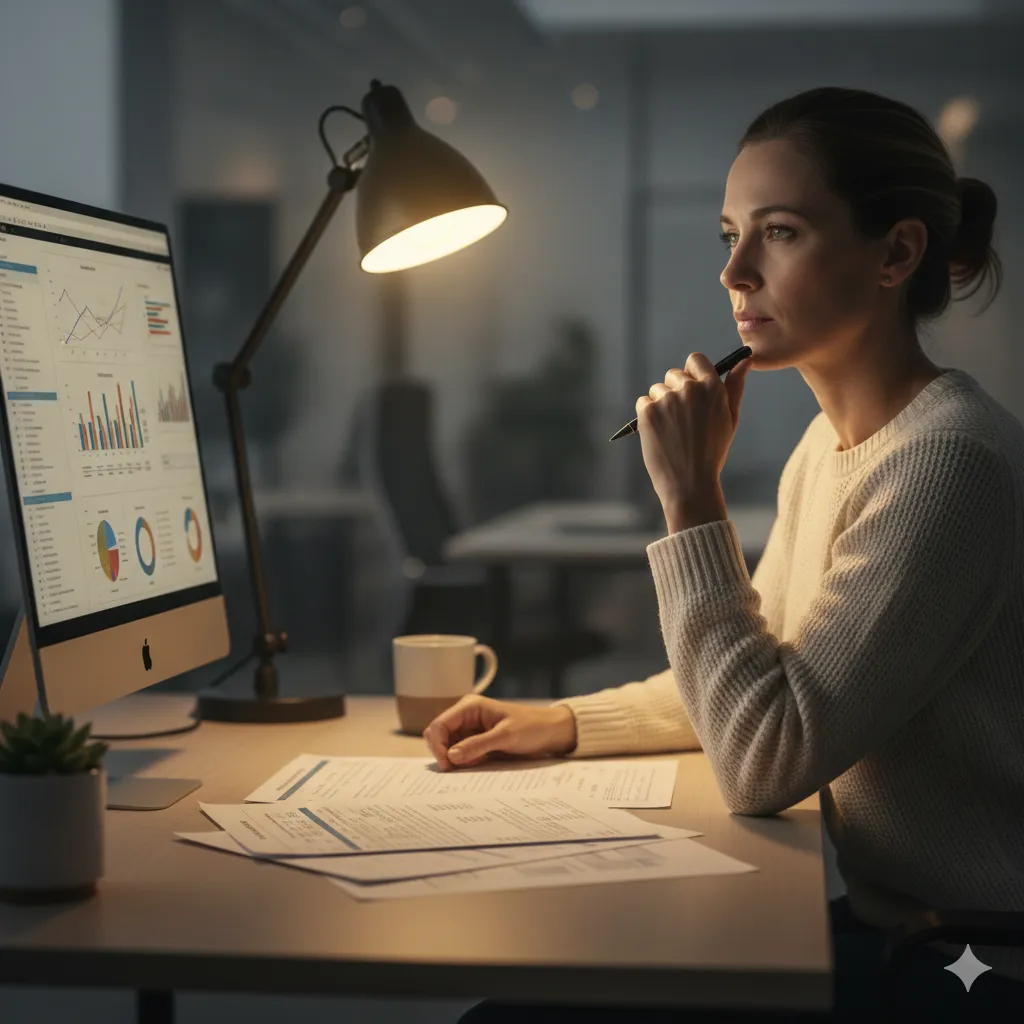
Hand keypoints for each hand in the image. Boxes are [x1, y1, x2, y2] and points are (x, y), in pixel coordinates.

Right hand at [422, 696, 576, 770]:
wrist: (552, 732)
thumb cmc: (532, 727)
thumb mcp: (505, 736)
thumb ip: (477, 745)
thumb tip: (450, 756)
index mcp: (470, 707)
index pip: (439, 725)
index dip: (438, 745)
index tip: (447, 765)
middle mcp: (466, 716)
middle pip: (438, 735)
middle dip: (443, 752)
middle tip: (456, 769)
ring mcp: (470, 730)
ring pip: (447, 746)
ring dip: (453, 759)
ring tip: (472, 765)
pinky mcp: (476, 742)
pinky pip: (460, 753)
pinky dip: (463, 762)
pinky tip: (476, 765)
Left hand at [635, 352, 750, 522]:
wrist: (690, 483)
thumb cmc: (712, 452)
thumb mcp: (730, 419)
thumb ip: (735, 387)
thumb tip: (745, 360)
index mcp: (712, 388)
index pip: (695, 360)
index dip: (692, 373)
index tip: (691, 389)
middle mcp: (689, 389)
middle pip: (673, 374)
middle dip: (675, 391)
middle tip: (682, 420)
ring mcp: (667, 399)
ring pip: (657, 389)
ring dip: (660, 404)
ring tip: (672, 430)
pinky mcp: (648, 412)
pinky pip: (643, 402)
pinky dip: (647, 415)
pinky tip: (659, 433)